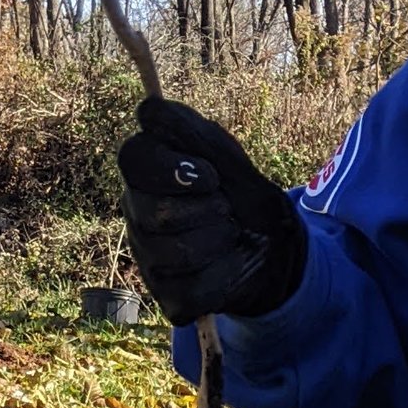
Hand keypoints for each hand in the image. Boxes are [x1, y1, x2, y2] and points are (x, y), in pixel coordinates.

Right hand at [117, 95, 307, 324]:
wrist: (275, 247)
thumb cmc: (244, 194)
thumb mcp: (227, 156)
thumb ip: (190, 132)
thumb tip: (147, 111)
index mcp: (145, 172)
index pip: (132, 159)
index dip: (174, 169)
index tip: (210, 176)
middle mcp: (136, 213)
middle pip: (154, 213)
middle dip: (209, 210)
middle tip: (228, 208)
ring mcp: (148, 258)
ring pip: (174, 254)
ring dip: (221, 241)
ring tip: (232, 234)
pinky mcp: (169, 297)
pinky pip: (193, 291)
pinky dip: (227, 275)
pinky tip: (233, 263)